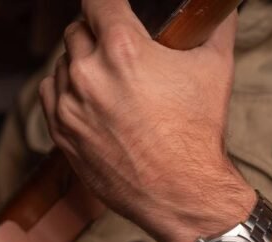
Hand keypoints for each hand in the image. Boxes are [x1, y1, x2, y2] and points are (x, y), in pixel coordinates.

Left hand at [40, 0, 255, 241]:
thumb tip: (221, 9)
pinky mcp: (61, 133)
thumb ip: (215, 27)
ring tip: (107, 78)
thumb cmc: (198, 135)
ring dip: (80, 63)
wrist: (183, 193)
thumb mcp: (216, 69)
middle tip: (118, 48)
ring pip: (61, 62)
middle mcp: (88, 73)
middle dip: (96, 34)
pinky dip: (65, 90)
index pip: (97, 1)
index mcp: (122, 49)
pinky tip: (87, 97)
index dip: (108, 4)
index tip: (112, 9)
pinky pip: (50, 94)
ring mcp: (70, 105)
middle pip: (77, 30)